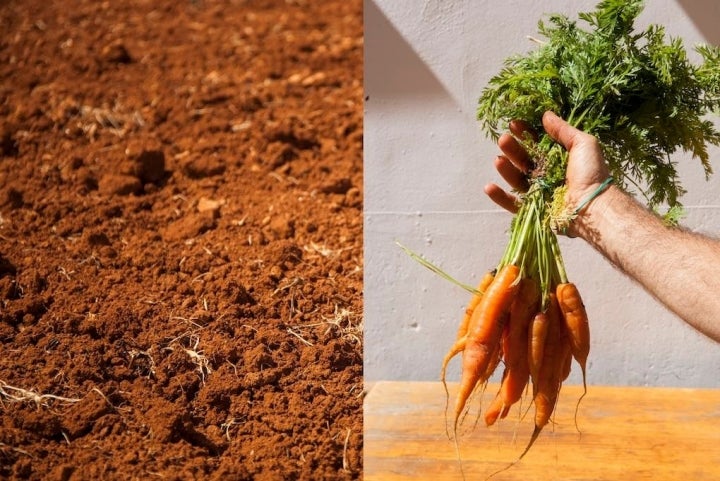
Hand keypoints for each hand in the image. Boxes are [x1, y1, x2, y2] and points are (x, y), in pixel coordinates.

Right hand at [484, 111, 610, 227]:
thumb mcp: (583, 144)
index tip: (514, 123)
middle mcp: (547, 175)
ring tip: (498, 160)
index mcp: (558, 160)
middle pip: (524, 160)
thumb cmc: (592, 174)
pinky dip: (500, 197)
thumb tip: (546, 115)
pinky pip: (513, 204)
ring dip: (505, 169)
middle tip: (503, 139)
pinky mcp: (533, 211)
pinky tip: (489, 187)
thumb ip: (564, 130)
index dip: (525, 133)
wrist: (594, 206)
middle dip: (512, 149)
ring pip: (516, 180)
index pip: (537, 144)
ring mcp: (539, 193)